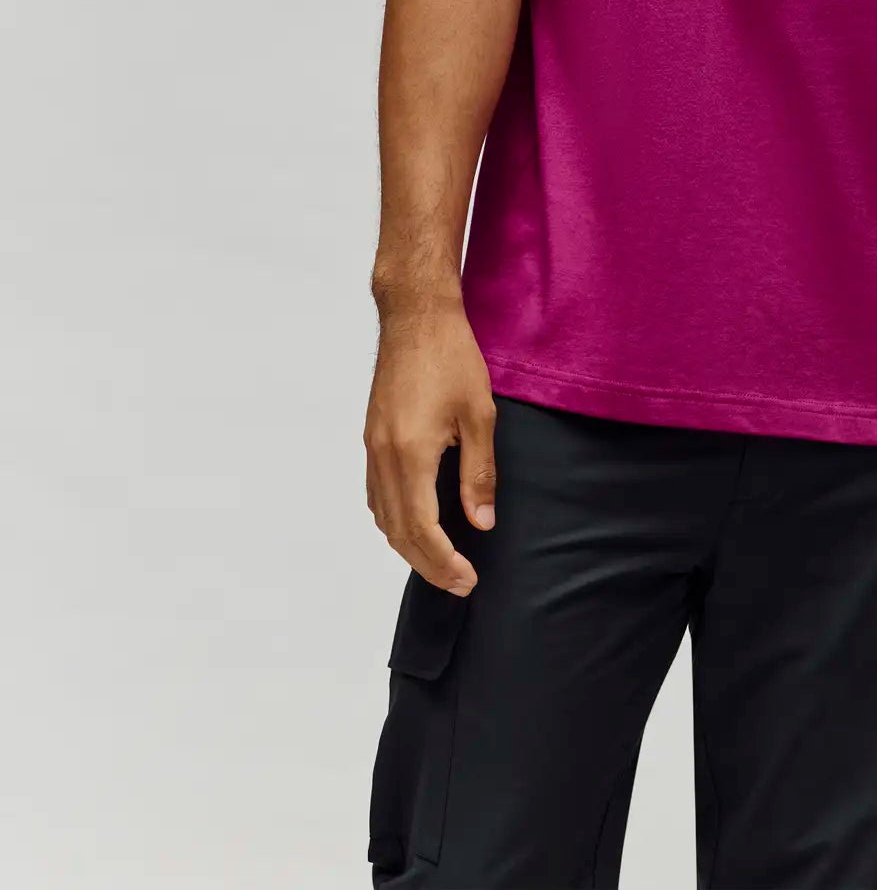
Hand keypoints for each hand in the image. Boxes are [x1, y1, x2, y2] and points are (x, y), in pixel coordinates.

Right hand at [363, 295, 496, 594]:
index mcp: (410, 454)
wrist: (415, 316)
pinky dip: (394, 520)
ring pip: (382, 516)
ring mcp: (372, 447)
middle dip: (428, 564)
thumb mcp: (479, 414)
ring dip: (408, 546)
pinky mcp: (371, 437)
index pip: (422, 528)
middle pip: (398, 532)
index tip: (468, 580)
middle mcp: (383, 456)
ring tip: (441, 561)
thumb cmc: (452, 357)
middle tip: (459, 583)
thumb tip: (482, 522)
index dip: (444, 562)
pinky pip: (376, 494)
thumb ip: (479, 473)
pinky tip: (416, 522)